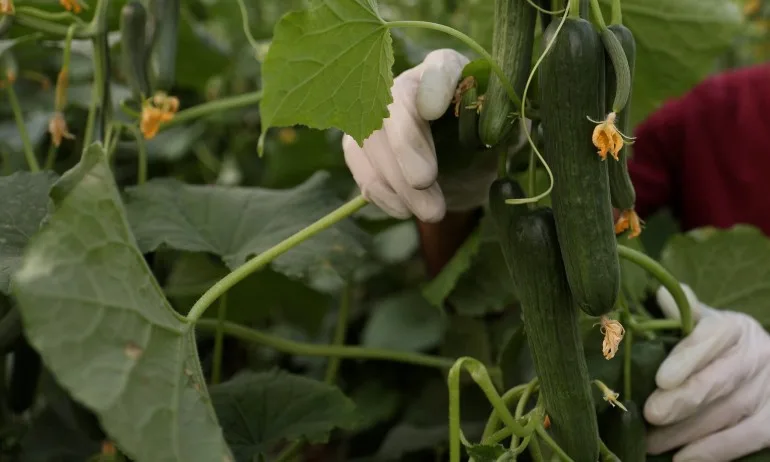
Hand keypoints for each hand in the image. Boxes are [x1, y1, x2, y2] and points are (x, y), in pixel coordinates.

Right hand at [341, 49, 506, 222]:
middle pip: (394, 104)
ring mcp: (380, 113)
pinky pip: (359, 164)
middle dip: (405, 144)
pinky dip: (382, 191)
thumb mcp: (508, 135)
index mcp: (451, 72)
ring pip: (371, 139)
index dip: (434, 85)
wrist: (465, 172)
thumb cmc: (489, 146)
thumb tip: (492, 122)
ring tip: (431, 212)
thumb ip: (501, 124)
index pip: (440, 68)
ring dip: (396, 180)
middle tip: (423, 181)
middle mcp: (410, 84)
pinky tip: (406, 210)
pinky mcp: (361, 144)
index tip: (434, 110)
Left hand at [645, 283, 769, 460]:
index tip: (662, 379)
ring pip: (731, 411)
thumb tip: (663, 295)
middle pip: (722, 379)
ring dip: (689, 430)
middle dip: (685, 399)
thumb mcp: (702, 324)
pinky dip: (716, 450)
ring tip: (651, 443)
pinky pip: (749, 437)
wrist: (760, 365)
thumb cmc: (716, 345)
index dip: (688, 358)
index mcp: (735, 327)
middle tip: (651, 414)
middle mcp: (757, 355)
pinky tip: (684, 459)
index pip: (713, 338)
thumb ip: (682, 314)